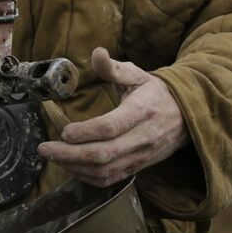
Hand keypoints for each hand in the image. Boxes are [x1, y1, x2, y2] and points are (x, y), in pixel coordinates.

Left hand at [38, 47, 190, 187]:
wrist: (186, 116)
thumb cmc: (155, 92)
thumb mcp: (137, 74)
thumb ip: (113, 68)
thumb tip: (96, 52)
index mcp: (142, 111)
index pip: (110, 127)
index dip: (85, 132)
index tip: (64, 131)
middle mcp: (143, 138)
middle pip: (104, 154)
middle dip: (70, 154)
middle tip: (45, 149)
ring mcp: (141, 156)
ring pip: (105, 171)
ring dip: (75, 168)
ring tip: (53, 157)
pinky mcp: (139, 168)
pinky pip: (111, 180)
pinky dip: (88, 178)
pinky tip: (71, 168)